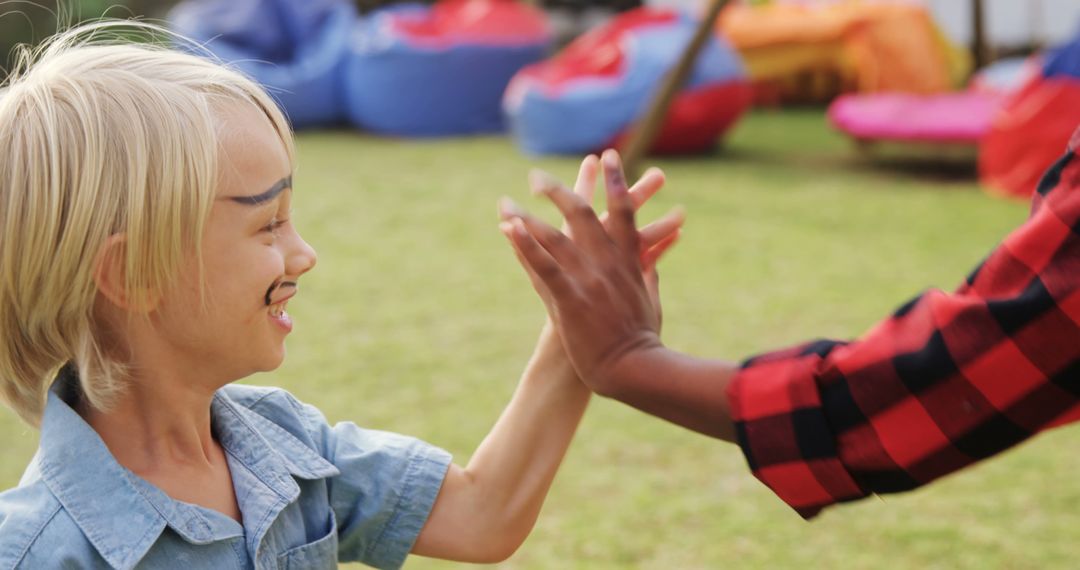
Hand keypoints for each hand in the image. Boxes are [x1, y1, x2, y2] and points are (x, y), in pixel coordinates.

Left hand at [498, 150, 682, 393]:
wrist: (639, 370)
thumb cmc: (646, 341)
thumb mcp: (653, 302)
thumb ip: (649, 277)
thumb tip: (651, 264)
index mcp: (630, 262)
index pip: (623, 210)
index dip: (615, 180)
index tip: (606, 156)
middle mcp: (608, 263)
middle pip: (583, 213)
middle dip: (557, 190)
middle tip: (535, 177)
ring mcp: (589, 280)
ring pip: (555, 236)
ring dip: (527, 216)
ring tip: (505, 202)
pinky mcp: (571, 300)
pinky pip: (543, 266)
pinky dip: (524, 244)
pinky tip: (507, 227)